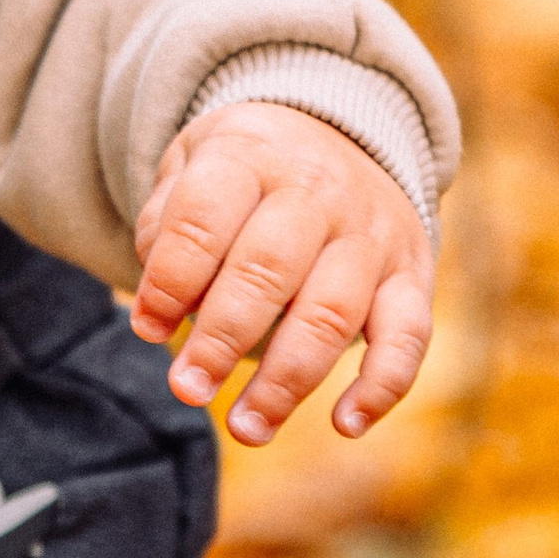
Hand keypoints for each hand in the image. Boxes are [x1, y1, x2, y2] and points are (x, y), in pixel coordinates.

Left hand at [131, 103, 431, 446]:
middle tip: (187, 389)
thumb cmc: (244, 170)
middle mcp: (316, 192)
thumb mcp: (190, 165)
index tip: (146, 329)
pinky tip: (345, 424)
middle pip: (267, 271)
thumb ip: (164, 226)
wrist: (341, 129)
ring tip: (247, 427)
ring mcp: (370, 234)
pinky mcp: (411, 273)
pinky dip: (382, 385)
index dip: (170, 280)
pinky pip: (409, 334)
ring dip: (287, 381)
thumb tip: (158, 309)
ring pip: (332, 313)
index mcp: (249, 156)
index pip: (204, 220)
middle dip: (221, 340)